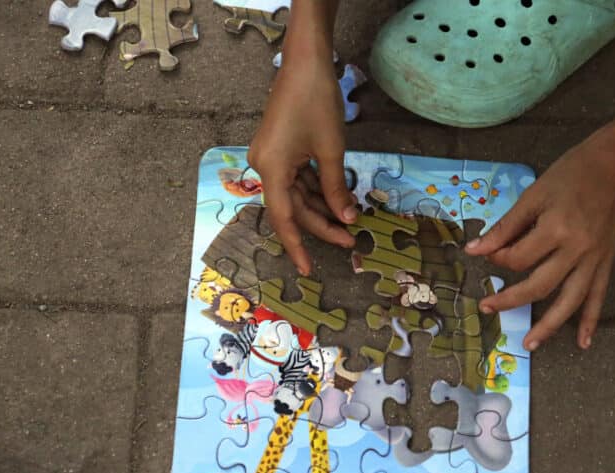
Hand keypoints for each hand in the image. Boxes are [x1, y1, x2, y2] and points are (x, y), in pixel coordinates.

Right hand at [248, 51, 356, 275]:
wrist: (306, 63)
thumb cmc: (317, 102)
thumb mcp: (332, 150)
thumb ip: (336, 189)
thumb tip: (347, 218)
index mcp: (271, 168)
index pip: (283, 218)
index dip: (297, 245)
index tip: (308, 269)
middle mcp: (264, 166)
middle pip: (292, 208)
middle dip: (321, 225)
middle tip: (349, 240)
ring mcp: (271, 157)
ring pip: (297, 194)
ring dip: (321, 208)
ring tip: (350, 221)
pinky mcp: (280, 149)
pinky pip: (298, 178)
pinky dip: (317, 189)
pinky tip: (338, 200)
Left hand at [466, 124, 614, 351]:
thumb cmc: (573, 172)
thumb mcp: (535, 193)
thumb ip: (506, 225)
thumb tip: (475, 249)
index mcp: (556, 229)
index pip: (519, 258)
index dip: (499, 259)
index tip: (487, 253)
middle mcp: (576, 250)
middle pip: (539, 286)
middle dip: (510, 299)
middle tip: (487, 307)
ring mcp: (594, 259)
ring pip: (569, 301)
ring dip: (549, 327)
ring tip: (530, 345)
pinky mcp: (606, 261)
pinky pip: (598, 296)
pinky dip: (591, 321)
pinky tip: (583, 342)